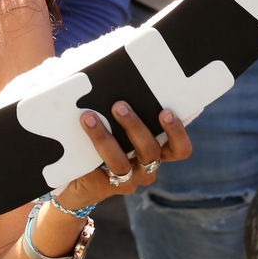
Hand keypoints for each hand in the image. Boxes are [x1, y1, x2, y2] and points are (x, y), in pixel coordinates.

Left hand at [53, 103, 191, 208]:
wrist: (79, 174)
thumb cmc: (100, 139)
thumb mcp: (114, 119)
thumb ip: (120, 104)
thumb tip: (112, 72)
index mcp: (155, 149)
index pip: (179, 148)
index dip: (177, 131)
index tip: (165, 111)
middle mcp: (146, 166)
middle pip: (150, 150)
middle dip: (135, 125)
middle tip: (119, 106)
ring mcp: (128, 179)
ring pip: (122, 162)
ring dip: (105, 137)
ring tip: (89, 117)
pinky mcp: (107, 186)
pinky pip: (99, 169)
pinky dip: (90, 148)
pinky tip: (81, 131)